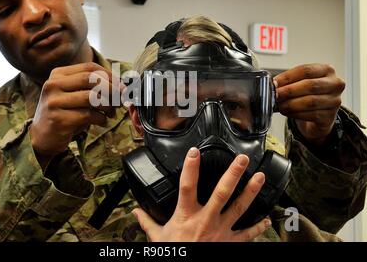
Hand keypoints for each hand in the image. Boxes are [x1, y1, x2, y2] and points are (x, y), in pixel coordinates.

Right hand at [30, 62, 120, 168]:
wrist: (41, 137)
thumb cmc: (64, 113)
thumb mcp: (73, 94)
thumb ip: (91, 87)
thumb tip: (120, 85)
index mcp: (58, 74)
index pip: (89, 68)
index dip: (109, 75)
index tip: (121, 85)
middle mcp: (53, 85)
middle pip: (91, 79)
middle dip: (111, 89)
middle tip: (121, 99)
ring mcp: (54, 102)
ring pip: (91, 97)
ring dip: (108, 105)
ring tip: (111, 112)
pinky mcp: (59, 119)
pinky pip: (88, 115)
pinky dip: (101, 118)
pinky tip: (102, 121)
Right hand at [132, 148, 270, 241]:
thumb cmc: (174, 252)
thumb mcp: (158, 238)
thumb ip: (147, 222)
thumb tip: (136, 212)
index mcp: (186, 216)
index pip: (187, 186)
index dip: (190, 167)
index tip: (194, 151)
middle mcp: (206, 220)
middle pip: (222, 193)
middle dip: (233, 174)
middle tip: (242, 159)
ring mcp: (221, 231)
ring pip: (239, 208)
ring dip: (251, 192)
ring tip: (260, 177)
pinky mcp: (230, 243)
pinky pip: (247, 234)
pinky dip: (258, 227)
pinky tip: (267, 219)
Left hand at [274, 64, 344, 145]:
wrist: (319, 114)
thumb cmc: (308, 94)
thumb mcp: (300, 83)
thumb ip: (289, 81)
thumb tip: (273, 84)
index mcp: (326, 70)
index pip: (305, 70)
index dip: (287, 77)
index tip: (274, 83)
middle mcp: (335, 84)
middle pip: (309, 85)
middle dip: (288, 91)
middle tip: (275, 95)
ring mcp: (335, 100)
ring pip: (310, 101)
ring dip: (290, 104)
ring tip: (279, 105)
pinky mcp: (330, 116)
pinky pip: (311, 115)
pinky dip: (295, 114)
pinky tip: (287, 112)